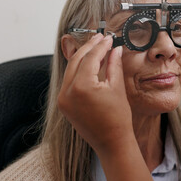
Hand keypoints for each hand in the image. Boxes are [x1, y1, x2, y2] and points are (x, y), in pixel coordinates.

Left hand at [57, 34, 132, 153]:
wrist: (111, 142)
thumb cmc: (117, 118)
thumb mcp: (117, 87)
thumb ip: (113, 65)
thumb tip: (114, 49)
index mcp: (82, 87)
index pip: (90, 58)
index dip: (100, 46)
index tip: (108, 38)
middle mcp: (67, 92)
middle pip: (76, 60)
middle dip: (89, 47)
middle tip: (100, 38)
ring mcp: (63, 99)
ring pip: (71, 69)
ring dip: (83, 57)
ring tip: (95, 47)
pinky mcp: (64, 104)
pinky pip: (69, 81)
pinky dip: (78, 70)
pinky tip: (88, 64)